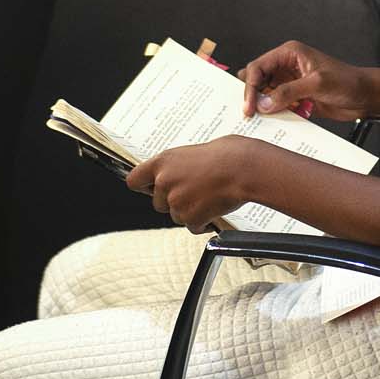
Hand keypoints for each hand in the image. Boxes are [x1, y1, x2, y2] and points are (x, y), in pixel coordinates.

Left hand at [126, 136, 263, 233]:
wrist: (245, 168)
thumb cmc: (227, 154)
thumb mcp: (193, 152)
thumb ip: (177, 166)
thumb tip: (176, 174)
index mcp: (162, 162)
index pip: (134, 181)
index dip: (143, 187)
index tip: (151, 188)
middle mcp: (164, 182)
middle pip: (158, 203)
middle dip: (174, 201)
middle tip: (194, 192)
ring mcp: (176, 202)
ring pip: (176, 216)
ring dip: (190, 211)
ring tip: (208, 197)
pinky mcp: (190, 218)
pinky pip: (193, 226)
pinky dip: (203, 221)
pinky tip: (214, 208)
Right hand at [239, 40, 373, 119]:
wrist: (365, 97)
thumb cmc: (347, 81)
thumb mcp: (317, 84)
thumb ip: (289, 92)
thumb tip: (264, 103)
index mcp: (290, 54)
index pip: (258, 67)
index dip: (250, 86)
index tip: (248, 106)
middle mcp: (287, 66)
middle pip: (258, 79)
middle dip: (252, 95)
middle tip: (248, 113)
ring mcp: (290, 83)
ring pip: (265, 94)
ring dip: (262, 107)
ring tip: (258, 121)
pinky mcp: (296, 98)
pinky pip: (277, 106)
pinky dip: (274, 114)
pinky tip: (274, 123)